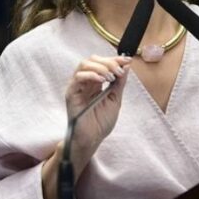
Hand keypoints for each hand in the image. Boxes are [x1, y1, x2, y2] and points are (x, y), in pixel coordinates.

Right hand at [64, 55, 131, 170]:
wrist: (92, 139)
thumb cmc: (101, 123)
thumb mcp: (115, 99)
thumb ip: (119, 83)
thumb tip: (126, 66)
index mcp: (95, 83)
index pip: (102, 63)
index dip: (114, 59)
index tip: (127, 60)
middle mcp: (85, 82)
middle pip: (92, 60)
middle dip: (108, 62)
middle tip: (118, 71)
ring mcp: (77, 87)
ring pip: (84, 65)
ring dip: (100, 67)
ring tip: (111, 77)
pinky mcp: (71, 93)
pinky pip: (78, 77)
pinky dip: (91, 75)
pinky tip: (101, 81)